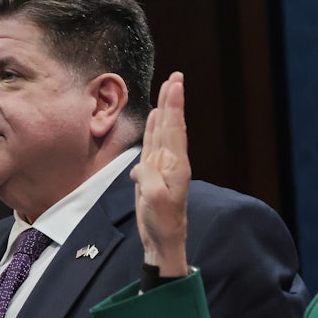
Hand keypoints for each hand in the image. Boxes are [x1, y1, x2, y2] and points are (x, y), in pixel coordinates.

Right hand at [131, 72, 189, 274]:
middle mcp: (172, 162)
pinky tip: (155, 119)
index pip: (174, 129)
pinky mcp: (154, 173)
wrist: (163, 240)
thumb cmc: (161, 222)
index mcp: (175, 166)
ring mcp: (163, 167)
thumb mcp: (154, 199)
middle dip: (172, 100)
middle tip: (175, 76)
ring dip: (164, 110)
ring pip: (163, 132)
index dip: (173, 106)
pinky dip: (154, 128)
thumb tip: (141, 166)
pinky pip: (153, 144)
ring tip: (167, 90)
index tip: (175, 83)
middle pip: (171, 125)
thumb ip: (149, 177)